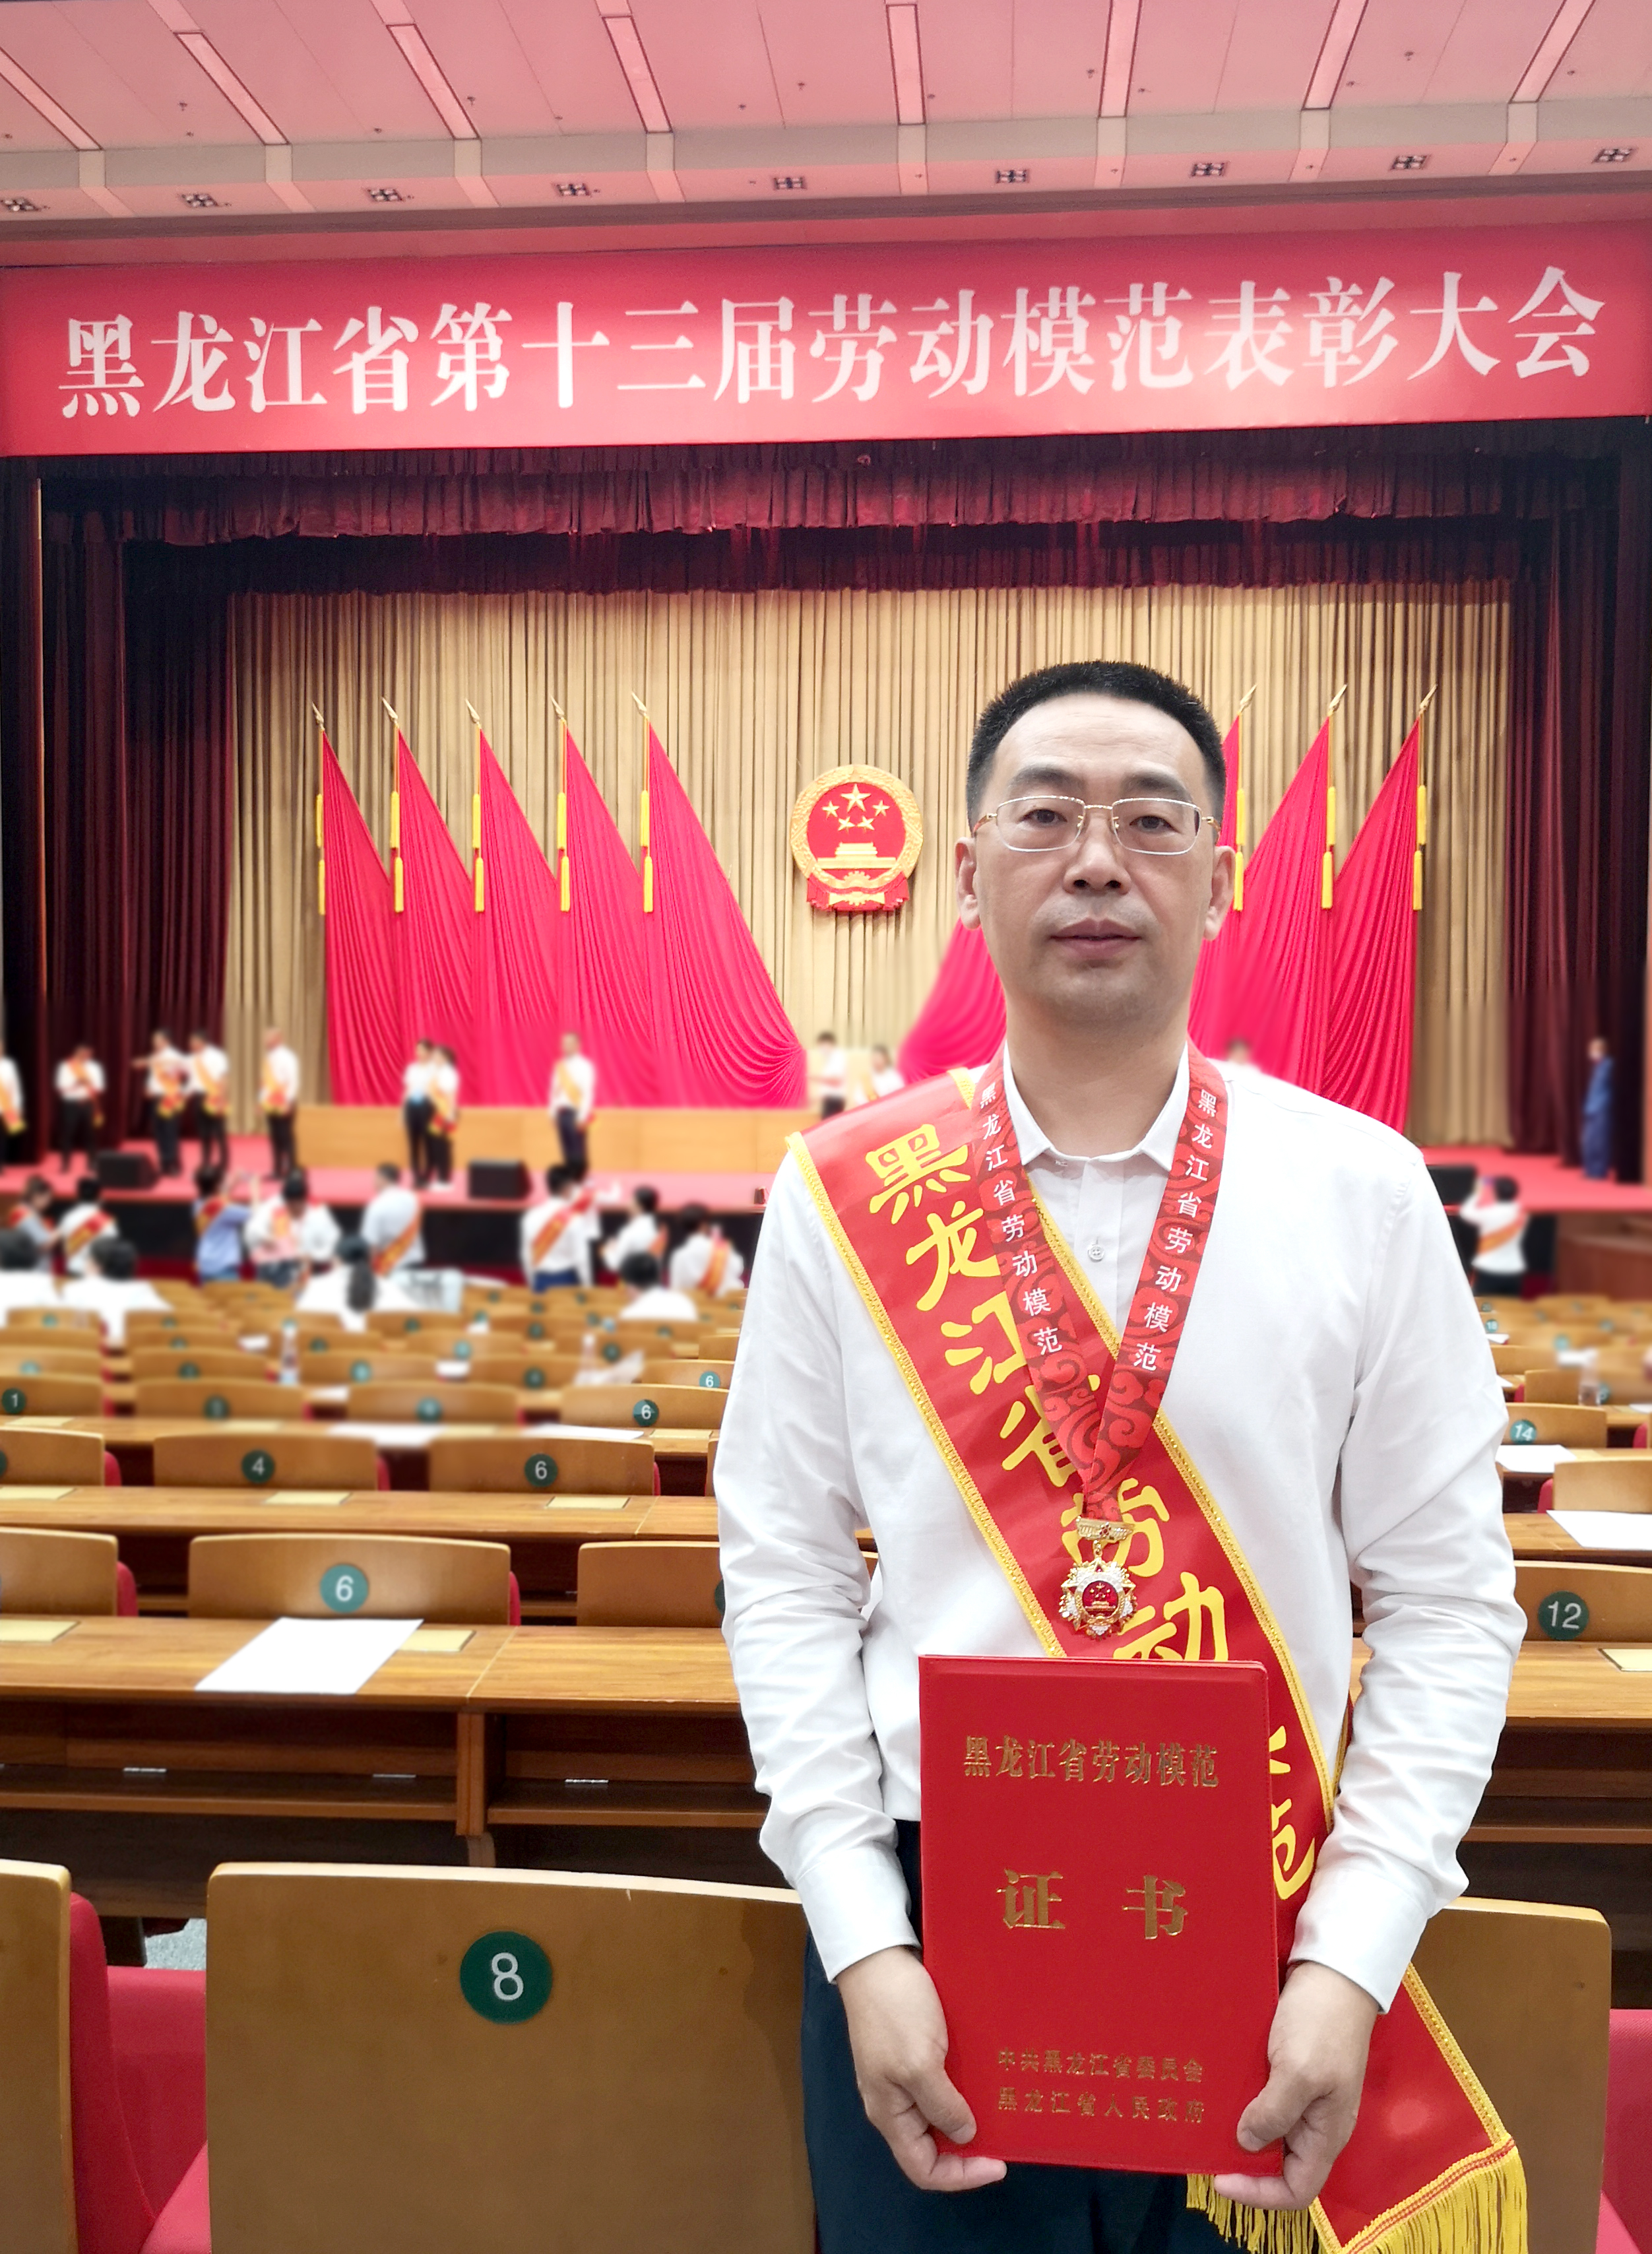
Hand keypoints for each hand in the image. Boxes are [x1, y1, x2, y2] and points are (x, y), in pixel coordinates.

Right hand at [835, 1946, 1007, 2192]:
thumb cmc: (895, 2010)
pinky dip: (968, 2086)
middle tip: (1006, 2135)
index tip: (998, 2163)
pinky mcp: (917, 2050)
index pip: (923, 2169)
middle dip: (970, 2147)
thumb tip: (965, 2137)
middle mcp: (897, 2102)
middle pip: (934, 2145)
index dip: (961, 2176)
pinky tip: (990, 2076)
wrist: (878, 1957)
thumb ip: (942, 2106)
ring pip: (942, 2113)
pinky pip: (945, 2082)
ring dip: (972, 2114)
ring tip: (1004, 2107)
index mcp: (890, 2113)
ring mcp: (906, 2075)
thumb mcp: (919, 2064)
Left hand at [1212, 1960, 1378, 2212]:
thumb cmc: (1321, 2022)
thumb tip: (1246, 2143)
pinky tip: (1215, 2090)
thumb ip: (1274, 2112)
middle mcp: (1314, 2123)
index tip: (1220, 2177)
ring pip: (1266, 2130)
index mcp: (1325, 2133)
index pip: (1296, 2189)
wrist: (1332, 1970)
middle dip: (1242, 2162)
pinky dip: (1238, 2099)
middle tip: (1202, 2147)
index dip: (1259, 2194)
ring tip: (1201, 2120)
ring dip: (1235, 2128)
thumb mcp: (1299, 2071)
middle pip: (1278, 2164)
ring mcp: (1302, 2096)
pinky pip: (1261, 2098)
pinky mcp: (1287, 2070)